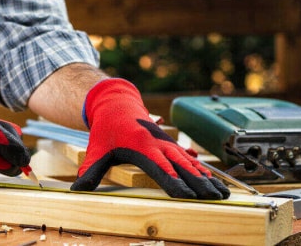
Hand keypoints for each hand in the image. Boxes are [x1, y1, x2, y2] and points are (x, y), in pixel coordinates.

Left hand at [71, 79, 230, 199]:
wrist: (116, 103)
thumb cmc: (107, 128)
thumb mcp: (97, 148)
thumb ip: (91, 170)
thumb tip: (78, 188)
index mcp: (142, 146)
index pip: (161, 169)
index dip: (175, 183)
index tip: (189, 196)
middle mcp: (158, 144)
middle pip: (182, 166)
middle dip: (199, 183)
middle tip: (215, 198)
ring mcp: (166, 143)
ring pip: (190, 162)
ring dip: (206, 177)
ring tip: (222, 192)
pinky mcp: (169, 144)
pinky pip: (188, 157)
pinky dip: (202, 168)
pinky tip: (213, 179)